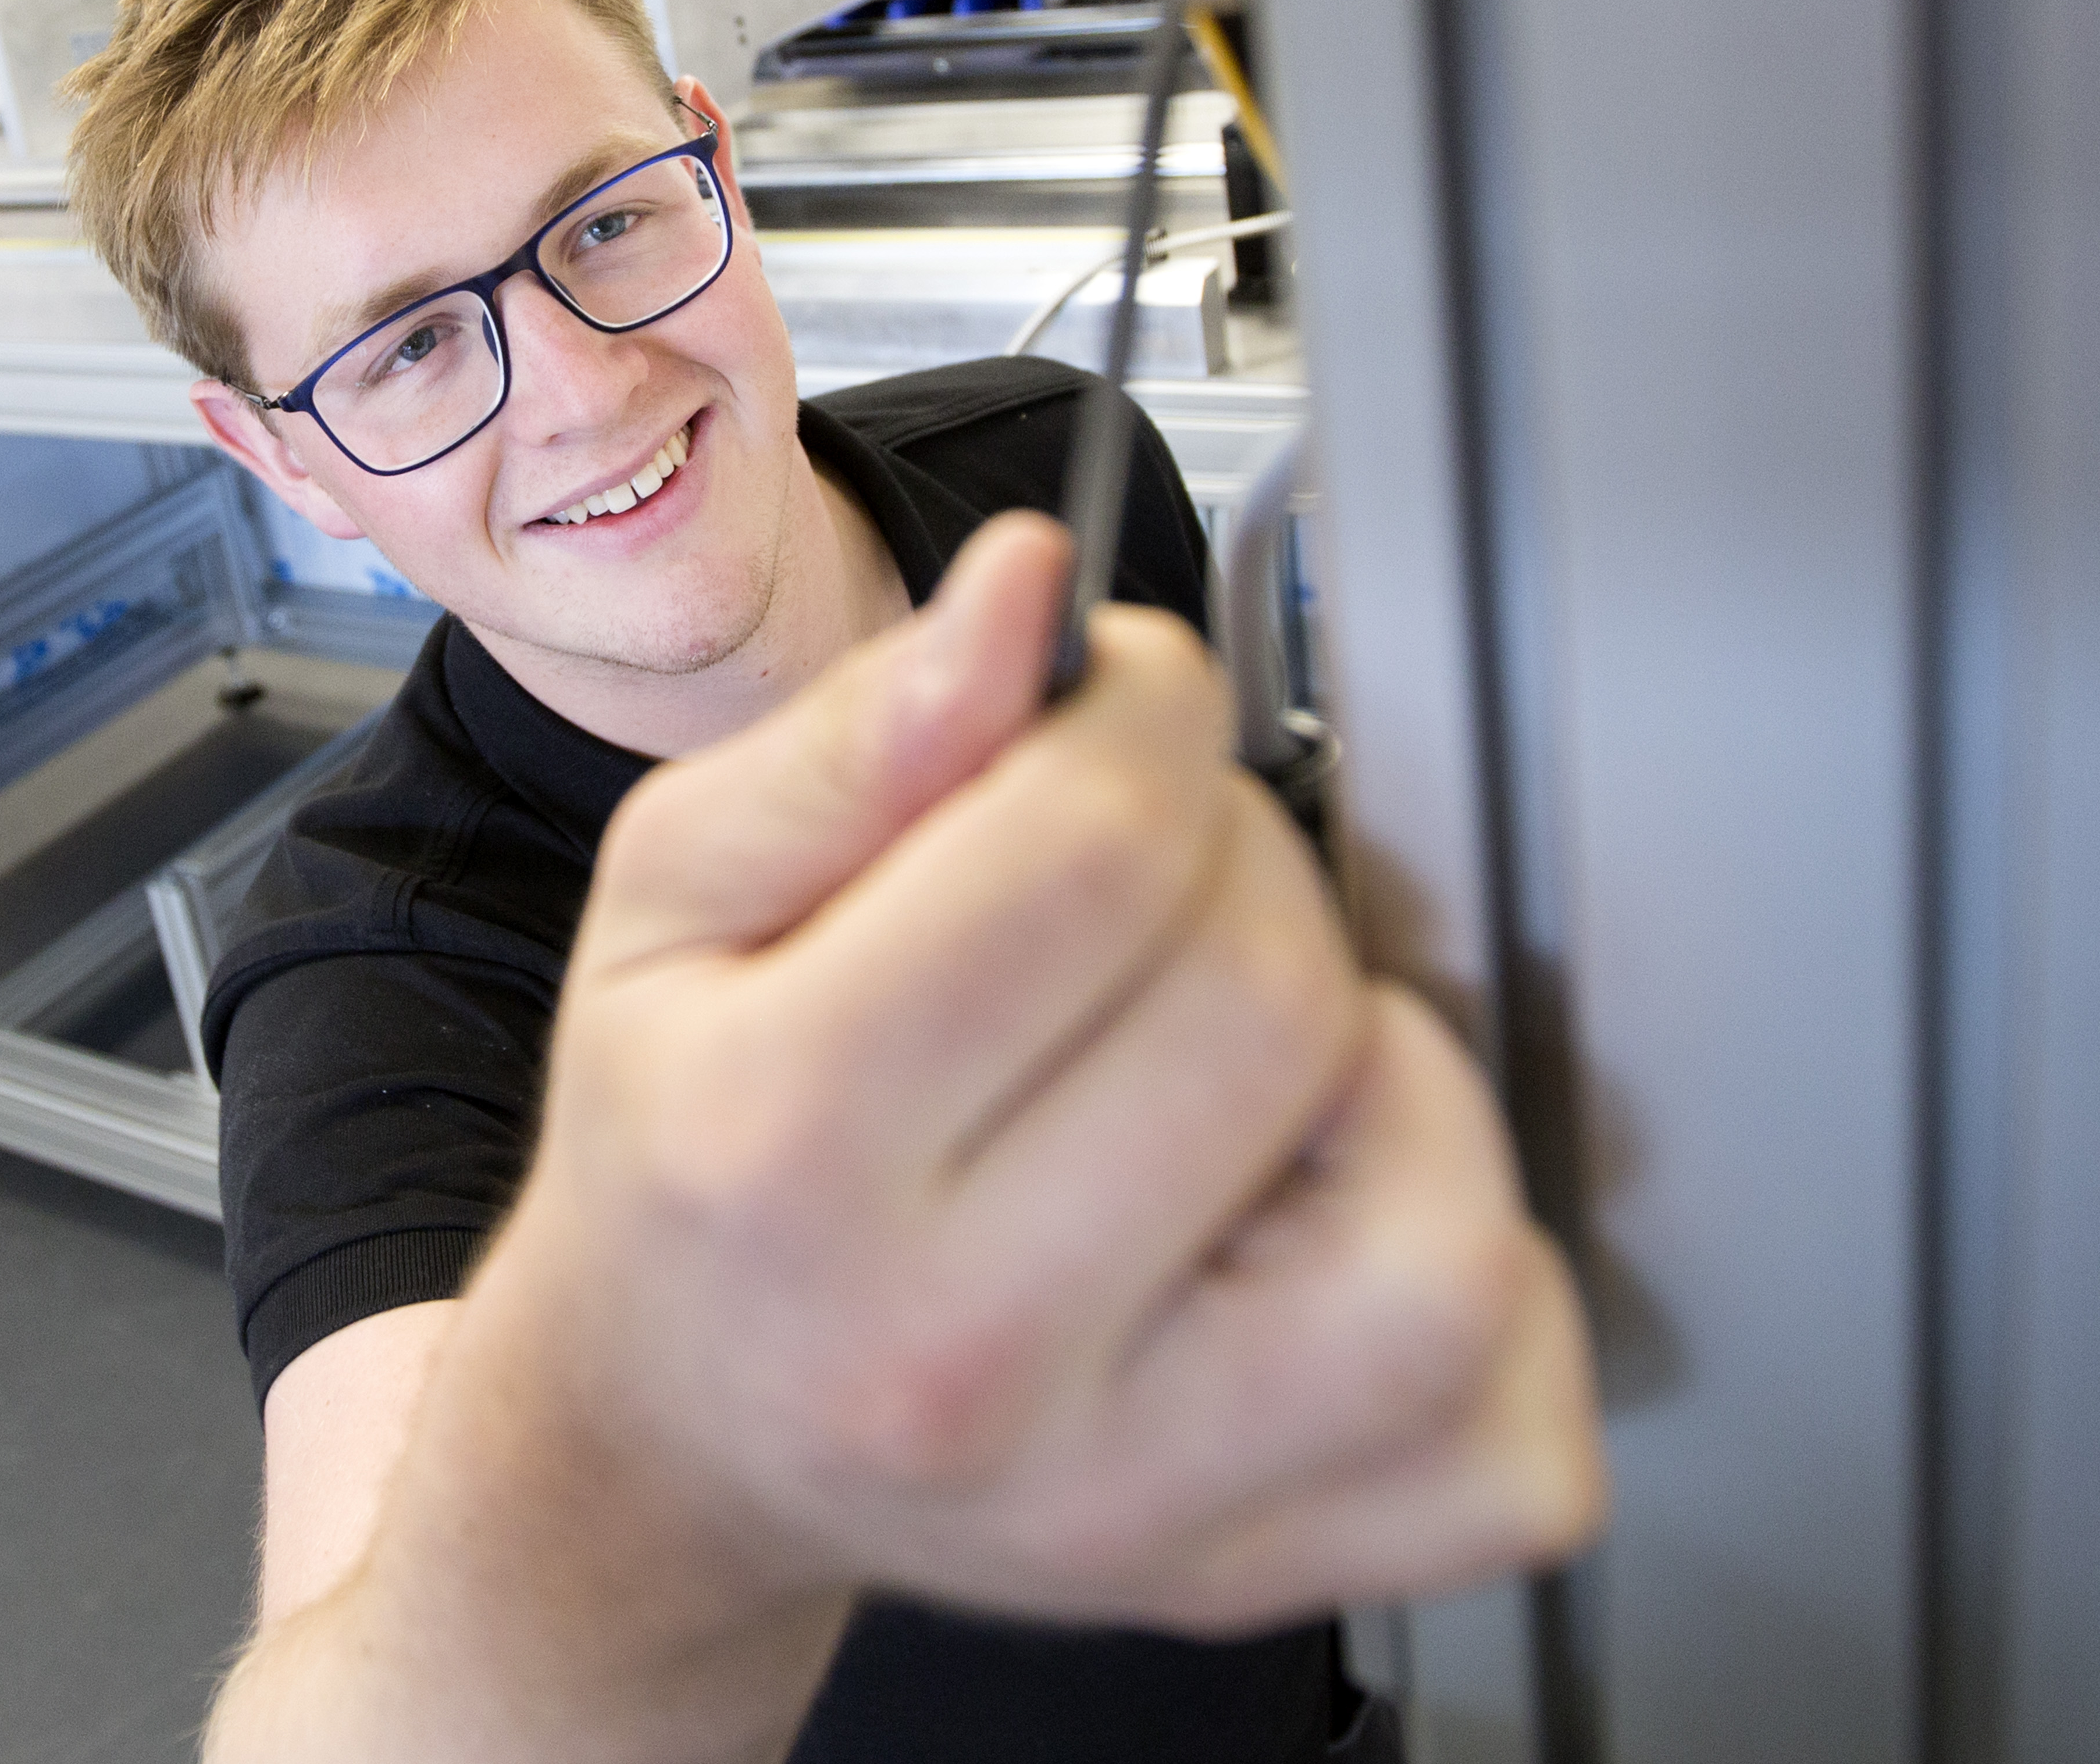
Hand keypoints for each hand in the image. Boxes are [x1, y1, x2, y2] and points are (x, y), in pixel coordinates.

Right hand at [492, 511, 1603, 1631]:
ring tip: (1245, 1063)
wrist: (665, 1429)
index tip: (1120, 708)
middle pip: (1272, 1003)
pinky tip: (1331, 1222)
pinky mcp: (1241, 1578)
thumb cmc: (681, 1154)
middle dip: (1243, 869)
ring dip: (1382, 1087)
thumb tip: (1031, 597)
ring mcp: (1117, 1501)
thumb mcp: (674, 899)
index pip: (1097, 853)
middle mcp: (949, 1356)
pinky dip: (1479, 1298)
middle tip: (1150, 882)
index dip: (1145, 716)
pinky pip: (1510, 1444)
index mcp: (780, 1152)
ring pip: (1438, 1238)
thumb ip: (862, 739)